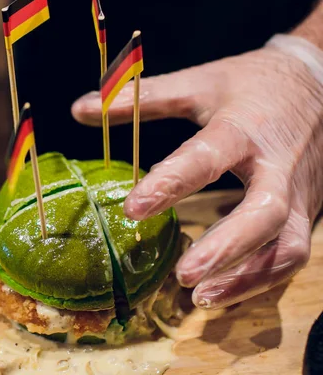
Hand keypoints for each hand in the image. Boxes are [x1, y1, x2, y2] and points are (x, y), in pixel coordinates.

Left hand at [71, 46, 322, 309]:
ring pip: (286, 245)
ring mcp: (299, 192)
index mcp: (244, 127)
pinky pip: (291, 253)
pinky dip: (259, 279)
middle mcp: (277, 165)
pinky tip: (222, 292)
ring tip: (201, 298)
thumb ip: (143, 99)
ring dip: (246, 278)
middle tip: (181, 275)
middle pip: (263, 214)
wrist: (320, 81)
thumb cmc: (252, 84)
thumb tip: (80, 108)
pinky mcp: (307, 210)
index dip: (170, 183)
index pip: (207, 157)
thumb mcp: (199, 83)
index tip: (132, 209)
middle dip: (223, 248)